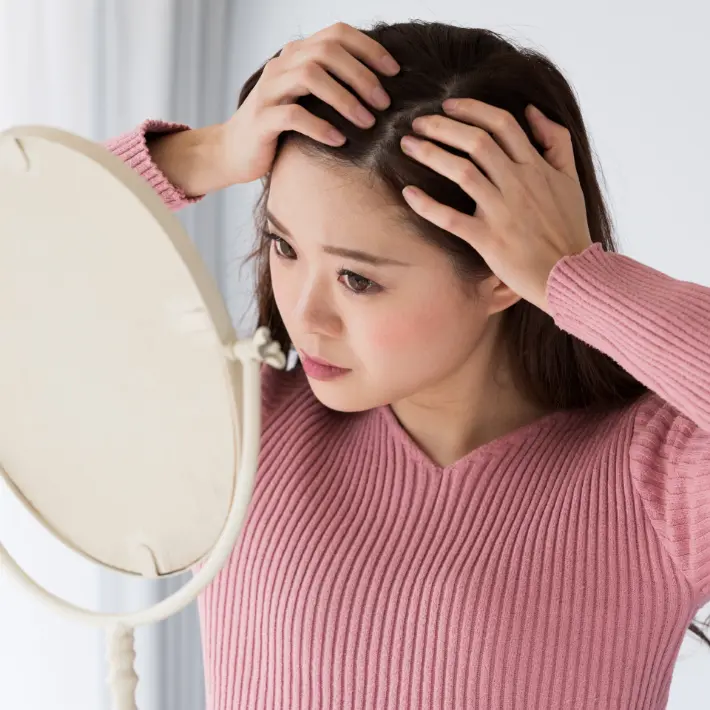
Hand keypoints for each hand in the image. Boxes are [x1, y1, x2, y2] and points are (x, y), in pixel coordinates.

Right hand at [219, 21, 399, 184]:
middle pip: (326, 52)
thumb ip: (333, 85)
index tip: (395, 73)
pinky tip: (339, 140)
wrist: (235, 152)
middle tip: (384, 103)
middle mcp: (281, 65)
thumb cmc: (281, 128)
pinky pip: (293, 115)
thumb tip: (382, 87)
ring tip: (367, 122)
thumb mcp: (309, 100)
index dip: (369, 49)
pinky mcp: (261, 120)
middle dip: (361, 75)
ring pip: (309, 76)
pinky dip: (320, 126)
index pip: (337, 34)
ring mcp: (269, 90)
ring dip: (344, 99)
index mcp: (296, 55)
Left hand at [398, 99, 593, 313]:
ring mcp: (501, 211)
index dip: (472, 109)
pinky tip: (408, 194)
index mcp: (535, 166)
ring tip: (408, 145)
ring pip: (461, 172)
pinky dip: (427, 205)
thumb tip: (533, 111)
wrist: (569, 272)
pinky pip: (451, 218)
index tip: (448, 105)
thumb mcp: (570, 178)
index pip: (502, 124)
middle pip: (476, 142)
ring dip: (430, 154)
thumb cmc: (567, 227)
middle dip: (442, 126)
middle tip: (417, 121)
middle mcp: (517, 183)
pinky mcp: (487, 239)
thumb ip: (556, 140)